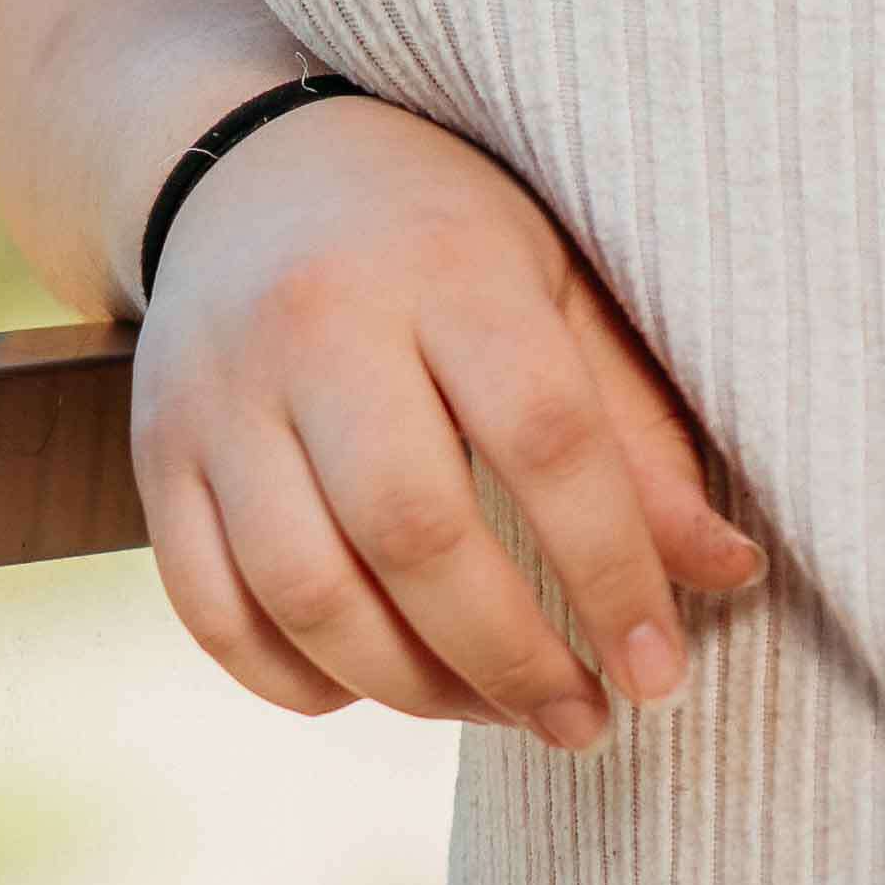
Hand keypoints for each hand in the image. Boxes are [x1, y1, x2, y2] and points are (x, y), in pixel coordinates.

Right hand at [131, 94, 768, 747]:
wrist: (250, 161)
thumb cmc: (440, 235)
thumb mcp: (557, 288)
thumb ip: (638, 433)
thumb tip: (727, 575)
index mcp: (445, 265)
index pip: (543, 436)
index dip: (612, 570)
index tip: (658, 671)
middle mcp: (318, 323)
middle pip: (413, 529)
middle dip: (511, 658)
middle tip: (582, 723)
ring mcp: (220, 394)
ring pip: (305, 589)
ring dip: (412, 687)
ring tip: (493, 709)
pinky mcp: (158, 453)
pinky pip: (212, 610)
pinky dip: (294, 681)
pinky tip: (370, 686)